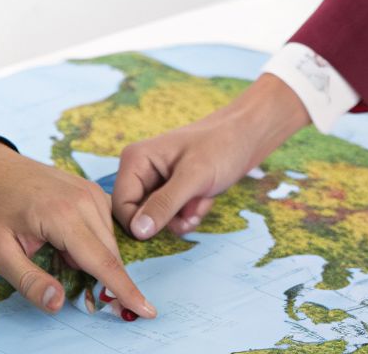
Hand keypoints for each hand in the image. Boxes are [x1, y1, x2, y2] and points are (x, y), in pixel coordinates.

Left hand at [0, 139, 155, 320]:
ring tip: (52, 252)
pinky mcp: (89, 189)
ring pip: (109, 240)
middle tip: (73, 285)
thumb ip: (29, 281)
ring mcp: (89, 190)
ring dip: (92, 259)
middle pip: (110, 253)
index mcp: (62, 215)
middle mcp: (83, 199)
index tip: (147, 311)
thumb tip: (59, 303)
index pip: (103, 262)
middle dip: (105, 279)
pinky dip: (91, 242)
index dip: (125, 290)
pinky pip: (104, 225)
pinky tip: (63, 241)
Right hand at [112, 73, 309, 240]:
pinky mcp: (170, 189)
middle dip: (169, 219)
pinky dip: (189, 213)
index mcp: (135, 160)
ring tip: (202, 199)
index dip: (141, 222)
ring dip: (182, 217)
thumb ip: (164, 205)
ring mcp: (155, 180)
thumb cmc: (221, 147)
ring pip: (157, 219)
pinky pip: (172, 215)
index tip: (172, 222)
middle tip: (193, 210)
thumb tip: (137, 232)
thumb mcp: (193, 178)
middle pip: (138, 215)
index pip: (120, 206)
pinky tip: (204, 198)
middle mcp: (140, 170)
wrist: (247, 136)